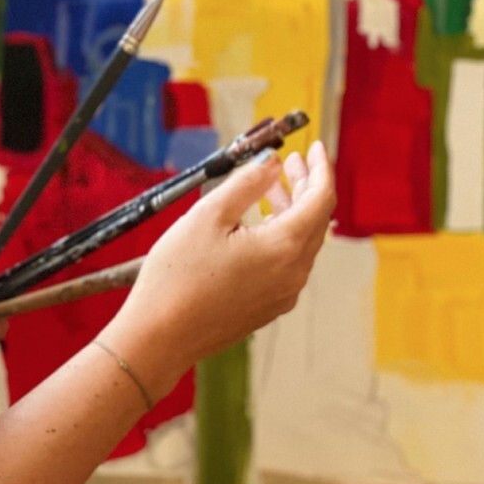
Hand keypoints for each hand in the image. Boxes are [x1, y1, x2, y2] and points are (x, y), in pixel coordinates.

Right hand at [100, 141, 334, 399]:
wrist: (161, 336)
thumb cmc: (178, 275)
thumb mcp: (209, 215)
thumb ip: (247, 183)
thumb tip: (274, 164)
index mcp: (285, 247)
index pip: (321, 199)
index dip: (322, 169)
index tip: (316, 147)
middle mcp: (293, 274)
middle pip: (315, 221)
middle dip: (306, 187)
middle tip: (292, 161)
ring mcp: (283, 294)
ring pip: (301, 243)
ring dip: (292, 211)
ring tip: (271, 187)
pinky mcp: (268, 307)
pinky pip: (287, 263)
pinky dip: (281, 236)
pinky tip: (258, 225)